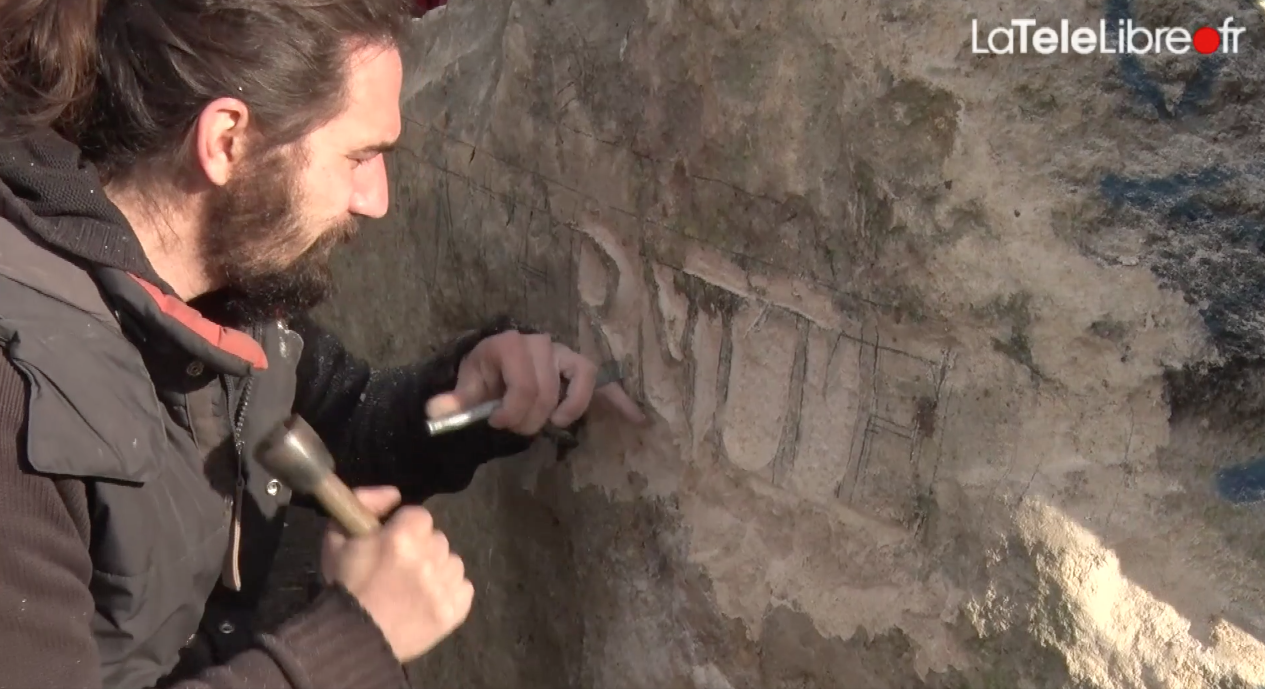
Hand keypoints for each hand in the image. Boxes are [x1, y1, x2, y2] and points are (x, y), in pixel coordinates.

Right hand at [320, 486, 473, 661]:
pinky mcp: (455, 611)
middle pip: (437, 540)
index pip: (419, 516)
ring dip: (437, 570)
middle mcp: (431, 556)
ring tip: (413, 587)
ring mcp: (445, 585)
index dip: (404, 529)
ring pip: (452, 563)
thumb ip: (363, 503)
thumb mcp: (337, 537)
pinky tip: (428, 601)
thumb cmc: (343, 587)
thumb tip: (393, 494)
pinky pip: (463, 589)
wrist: (352, 639)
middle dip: (421, 549)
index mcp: (405, 534)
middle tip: (400, 568)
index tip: (392, 544)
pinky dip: (449, 592)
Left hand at [425, 330, 645, 434]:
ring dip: (568, 408)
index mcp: (511, 345)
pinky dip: (621, 400)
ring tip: (554, 423)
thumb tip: (435, 414)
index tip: (497, 423)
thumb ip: (452, 402)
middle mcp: (542, 344)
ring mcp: (565, 354)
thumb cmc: (482, 373)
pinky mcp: (580, 367)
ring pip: (580, 381)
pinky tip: (638, 420)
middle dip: (532, 418)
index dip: (512, 413)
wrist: (496, 359)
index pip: (524, 386)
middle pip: (548, 392)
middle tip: (517, 428)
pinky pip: (605, 382)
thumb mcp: (464, 385)